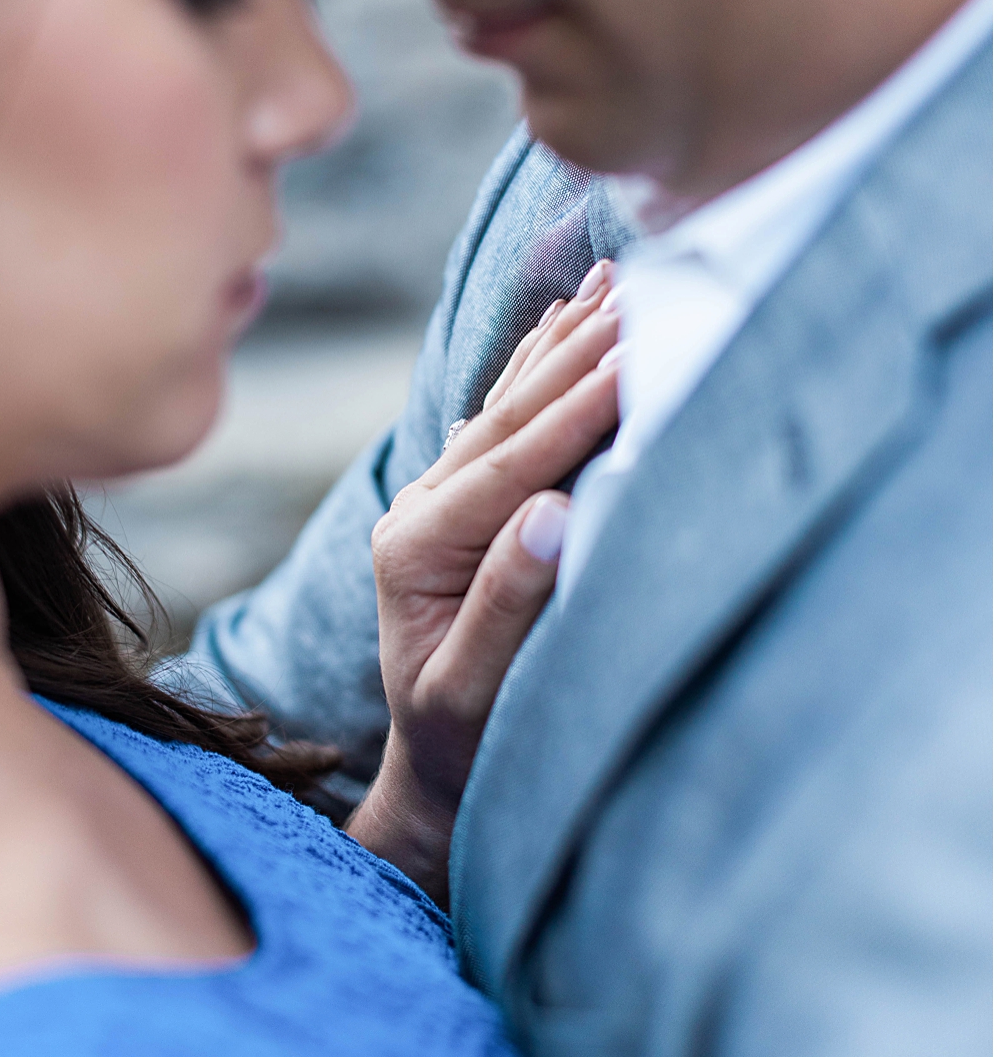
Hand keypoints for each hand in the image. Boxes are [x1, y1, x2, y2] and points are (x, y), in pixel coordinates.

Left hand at [350, 262, 622, 902]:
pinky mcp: (457, 508)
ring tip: (613, 279)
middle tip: (642, 284)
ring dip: (560, 342)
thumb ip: (506, 605)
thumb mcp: (475, 689)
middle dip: (576, 350)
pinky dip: (537, 370)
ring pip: (504, 407)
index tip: (638, 351)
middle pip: (506, 416)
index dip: (577, 406)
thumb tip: (551, 512)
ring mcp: (432, 504)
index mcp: (415, 547)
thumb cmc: (464, 747)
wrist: (433, 777)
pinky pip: (502, 422)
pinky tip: (564, 325)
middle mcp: (415, 512)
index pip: (511, 461)